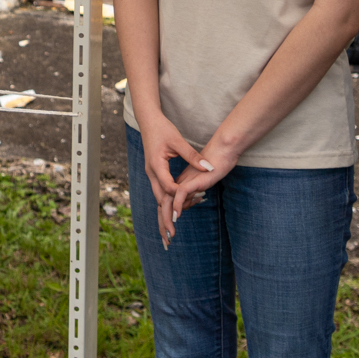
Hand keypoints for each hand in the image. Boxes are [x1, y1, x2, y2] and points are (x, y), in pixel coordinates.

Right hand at [137, 117, 206, 247]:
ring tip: (169, 234)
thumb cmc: (163, 129)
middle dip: (164, 219)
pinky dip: (166, 204)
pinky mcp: (155, 173)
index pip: (168, 187)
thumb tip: (210, 167)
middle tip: (171, 237)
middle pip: (158, 200)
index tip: (189, 209)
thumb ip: (193, 156)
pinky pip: (160, 192)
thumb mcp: (179, 142)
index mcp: (156, 166)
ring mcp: (151, 174)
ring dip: (163, 215)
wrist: (148, 121)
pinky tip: (175, 211)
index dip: (179, 198)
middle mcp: (151, 173)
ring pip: (158, 198)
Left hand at [164, 137, 235, 243]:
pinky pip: (181, 192)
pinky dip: (178, 205)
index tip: (167, 236)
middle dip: (163, 225)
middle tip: (165, 244)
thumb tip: (193, 200)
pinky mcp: (192, 178)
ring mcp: (184, 181)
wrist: (222, 148)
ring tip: (170, 236)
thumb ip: (195, 189)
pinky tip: (177, 217)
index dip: (165, 220)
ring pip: (170, 201)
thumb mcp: (202, 180)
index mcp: (179, 185)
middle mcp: (179, 184)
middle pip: (165, 205)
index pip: (167, 204)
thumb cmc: (215, 163)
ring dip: (168, 220)